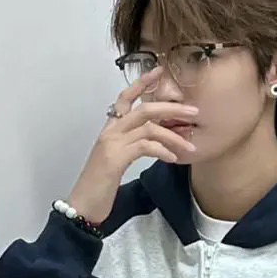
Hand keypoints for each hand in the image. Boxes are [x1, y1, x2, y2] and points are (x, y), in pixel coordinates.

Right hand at [69, 67, 198, 223]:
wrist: (82, 206)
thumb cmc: (100, 186)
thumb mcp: (117, 162)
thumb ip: (132, 148)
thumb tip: (157, 143)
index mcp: (110, 130)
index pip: (125, 98)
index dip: (142, 83)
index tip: (159, 71)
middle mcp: (110, 132)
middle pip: (144, 109)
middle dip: (171, 107)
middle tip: (194, 111)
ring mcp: (111, 144)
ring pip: (148, 127)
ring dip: (173, 135)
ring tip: (190, 146)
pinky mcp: (114, 159)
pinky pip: (144, 146)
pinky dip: (162, 150)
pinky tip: (172, 159)